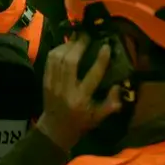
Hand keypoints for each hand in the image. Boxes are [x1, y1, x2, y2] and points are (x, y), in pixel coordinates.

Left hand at [35, 34, 127, 150]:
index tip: (106, 46)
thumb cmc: (80, 122)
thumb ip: (111, 104)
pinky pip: (49, 60)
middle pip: (70, 62)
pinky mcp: (45, 81)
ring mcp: (53, 84)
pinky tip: (65, 46)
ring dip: (68, 45)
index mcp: (81, 99)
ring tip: (77, 37)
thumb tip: (118, 86)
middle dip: (79, 45)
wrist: (55, 130)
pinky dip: (57, 49)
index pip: (92, 75)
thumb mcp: (98, 118)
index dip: (100, 59)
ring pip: (58, 58)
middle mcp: (66, 90)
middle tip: (87, 34)